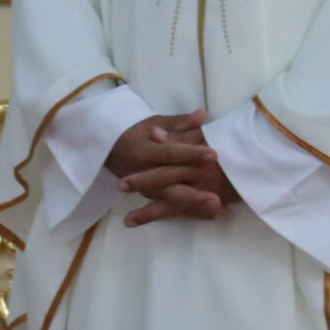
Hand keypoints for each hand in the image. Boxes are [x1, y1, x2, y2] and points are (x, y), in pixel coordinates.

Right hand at [105, 111, 237, 226]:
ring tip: (218, 210)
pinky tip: (214, 215)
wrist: (111, 150)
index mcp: (145, 151)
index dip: (191, 154)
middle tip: (217, 198)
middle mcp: (145, 174)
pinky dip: (192, 213)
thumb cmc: (139, 133)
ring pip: (171, 201)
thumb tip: (202, 115)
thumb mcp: (155, 122)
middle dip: (193, 194)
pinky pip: (173, 209)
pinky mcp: (153, 198)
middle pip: (169, 186)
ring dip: (194, 207)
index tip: (213, 155)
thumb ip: (180, 122)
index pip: (170, 154)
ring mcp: (148, 190)